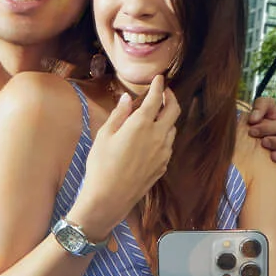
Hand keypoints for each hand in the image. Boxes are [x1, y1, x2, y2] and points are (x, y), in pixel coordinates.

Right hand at [74, 76, 181, 236]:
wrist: (109, 197)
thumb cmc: (101, 165)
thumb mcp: (105, 135)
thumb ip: (119, 114)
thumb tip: (126, 99)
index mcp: (141, 124)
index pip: (156, 98)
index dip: (158, 86)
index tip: (159, 78)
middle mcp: (157, 136)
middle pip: (174, 111)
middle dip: (171, 98)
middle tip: (164, 93)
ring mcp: (163, 152)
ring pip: (173, 128)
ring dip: (168, 118)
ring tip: (156, 115)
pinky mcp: (163, 166)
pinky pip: (168, 145)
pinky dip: (164, 135)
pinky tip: (153, 138)